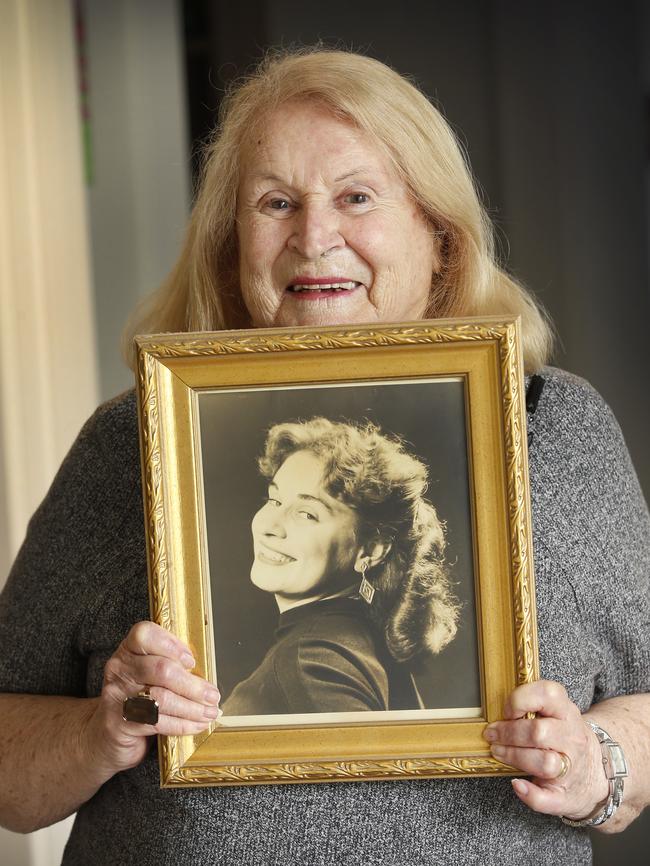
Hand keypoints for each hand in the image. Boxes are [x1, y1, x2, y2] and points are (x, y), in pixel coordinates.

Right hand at [85, 621, 220, 774]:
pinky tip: (197, 725)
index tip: (191, 661)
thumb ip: (171, 665)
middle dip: (192, 685)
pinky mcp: (119, 723)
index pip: (145, 634)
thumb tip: (205, 673)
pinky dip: (182, 724)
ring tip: (209, 712)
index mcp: (129, 650)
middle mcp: (119, 669)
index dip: (171, 645)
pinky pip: (157, 722)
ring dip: (192, 708)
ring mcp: (117, 696)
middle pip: (161, 670)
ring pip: (161, 698)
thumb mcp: (149, 675)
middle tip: (212, 695)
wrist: (106, 733)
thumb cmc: (137, 697)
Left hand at [483, 680, 607, 819]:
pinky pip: (547, 799)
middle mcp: (573, 739)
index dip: (520, 699)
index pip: (548, 695)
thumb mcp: (557, 714)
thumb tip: (499, 707)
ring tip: (498, 752)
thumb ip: (534, 705)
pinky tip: (517, 785)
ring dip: (513, 757)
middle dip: (508, 733)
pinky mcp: (565, 797)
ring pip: (544, 762)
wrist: (595, 775)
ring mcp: (571, 769)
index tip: (506, 710)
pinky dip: (529, 794)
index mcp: (567, 713)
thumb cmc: (565, 739)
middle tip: (492, 735)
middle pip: (538, 732)